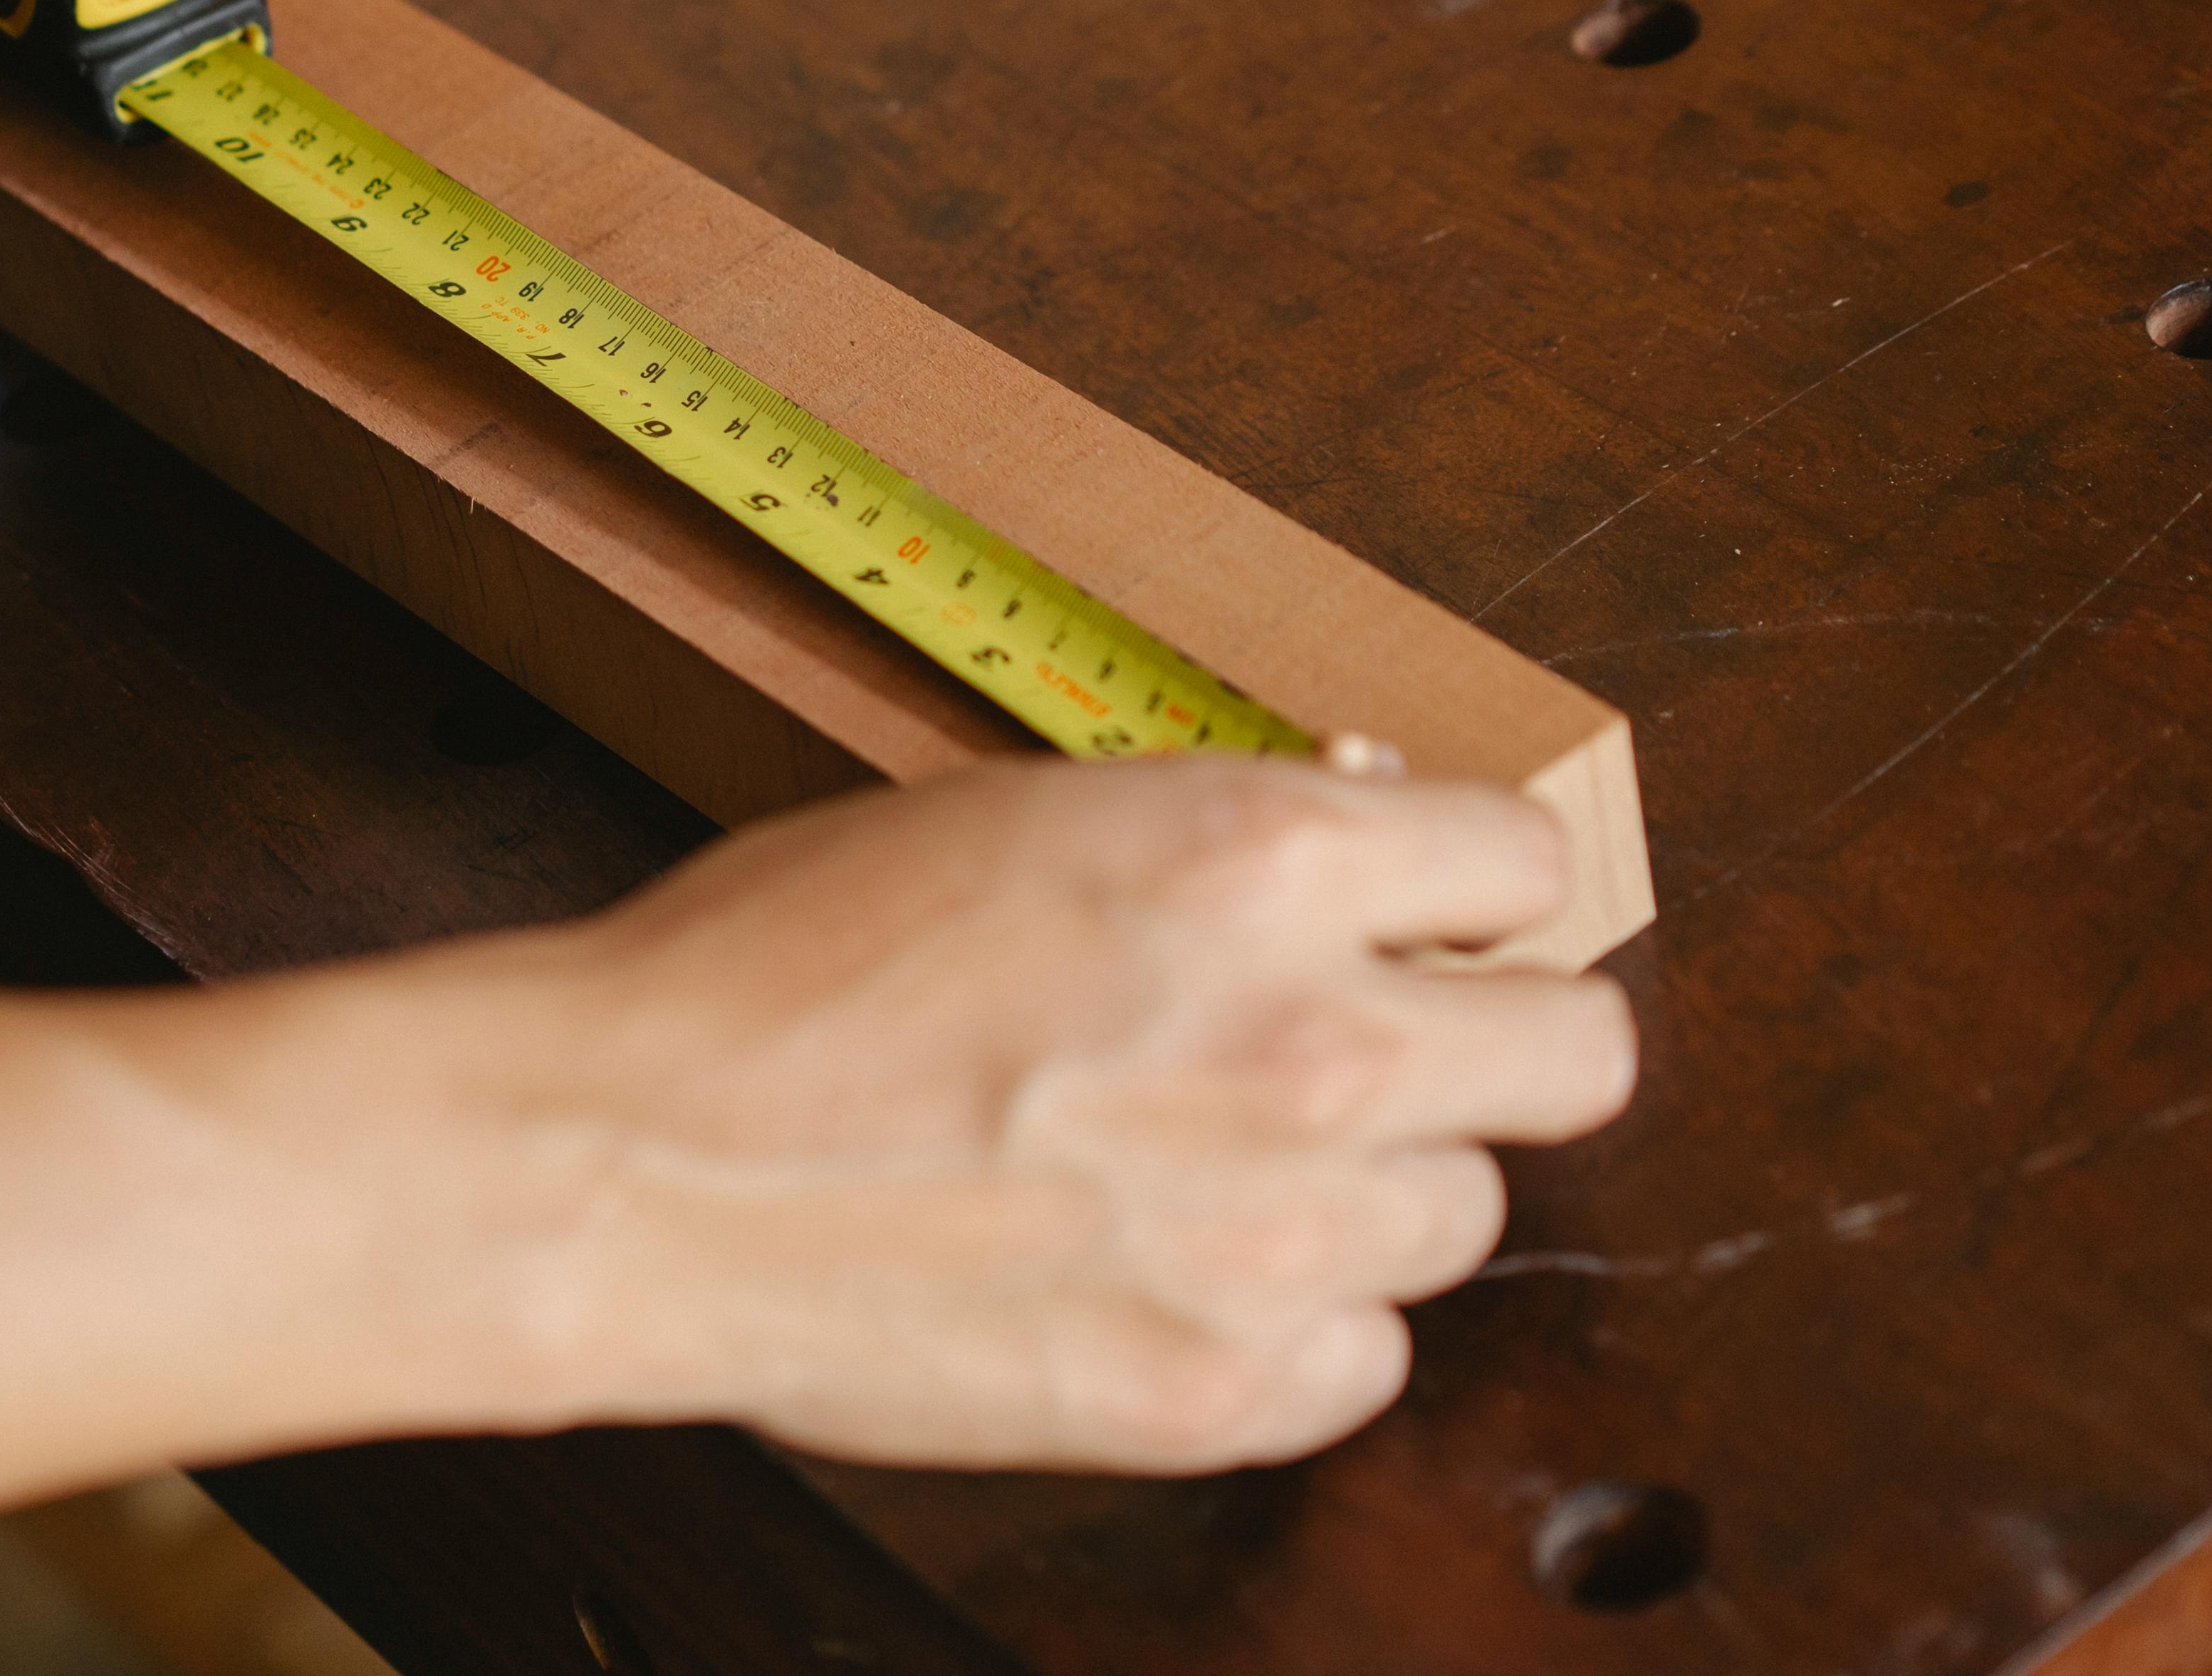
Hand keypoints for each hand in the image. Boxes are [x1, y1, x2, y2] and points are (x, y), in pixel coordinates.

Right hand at [490, 760, 1635, 1471]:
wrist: (630, 1160)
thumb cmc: (774, 971)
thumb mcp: (1013, 821)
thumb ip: (1210, 848)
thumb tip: (1353, 857)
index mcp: (1257, 861)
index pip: (1525, 864)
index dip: (1467, 893)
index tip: (1424, 921)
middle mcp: (1312, 1043)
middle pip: (1581, 1054)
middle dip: (1488, 1039)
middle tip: (1380, 1047)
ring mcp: (1280, 1233)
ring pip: (1467, 1215)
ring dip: (1371, 1188)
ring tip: (1209, 1169)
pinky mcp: (1223, 1391)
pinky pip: (1368, 1358)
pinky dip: (1297, 1324)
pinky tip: (1170, 1275)